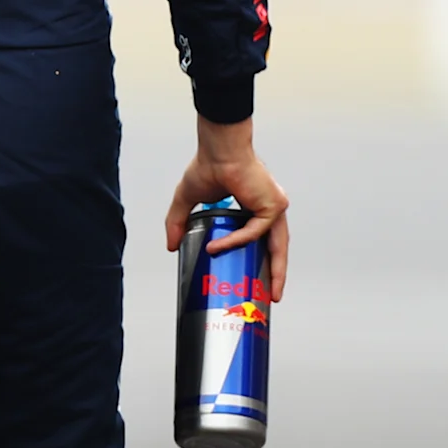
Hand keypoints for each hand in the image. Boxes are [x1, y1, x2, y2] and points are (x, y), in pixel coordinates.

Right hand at [165, 116, 288, 298]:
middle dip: (276, 274)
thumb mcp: (188, 199)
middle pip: (277, 248)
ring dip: (277, 270)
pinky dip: (237, 241)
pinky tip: (217, 248)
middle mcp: (270, 209)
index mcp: (257, 208)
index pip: (265, 240)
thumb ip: (178, 222)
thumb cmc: (207, 166)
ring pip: (277, 245)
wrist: (218, 149)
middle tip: (272, 297)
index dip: (262, 260)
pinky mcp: (273, 205)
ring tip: (271, 292)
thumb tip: (170, 247)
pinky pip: (255, 231)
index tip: (256, 279)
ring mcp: (275, 207)